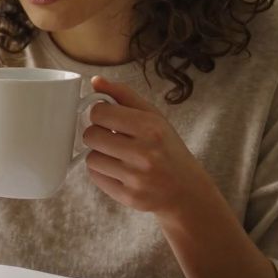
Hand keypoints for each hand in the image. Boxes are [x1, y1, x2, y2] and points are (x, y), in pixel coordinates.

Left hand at [82, 76, 217, 218]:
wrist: (187, 191)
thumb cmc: (167, 149)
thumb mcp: (154, 117)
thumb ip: (124, 95)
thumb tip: (95, 81)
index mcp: (150, 127)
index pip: (99, 112)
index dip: (100, 114)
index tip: (109, 119)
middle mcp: (144, 152)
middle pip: (90, 135)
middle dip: (97, 135)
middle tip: (112, 138)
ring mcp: (136, 177)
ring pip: (91, 158)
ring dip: (100, 155)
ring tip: (118, 156)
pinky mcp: (129, 196)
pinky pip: (95, 177)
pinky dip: (102, 172)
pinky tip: (119, 170)